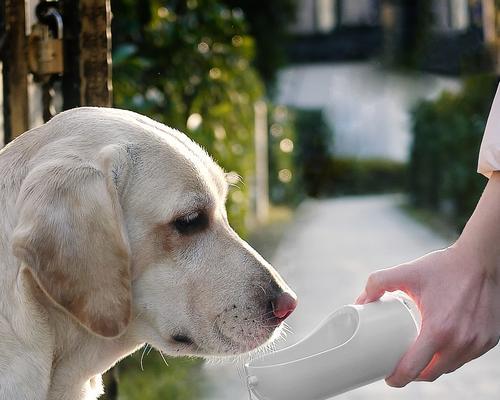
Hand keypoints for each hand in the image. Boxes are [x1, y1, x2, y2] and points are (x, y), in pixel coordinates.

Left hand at [356, 245, 499, 386]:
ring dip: (433, 366)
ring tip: (419, 356)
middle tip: (400, 365)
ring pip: (450, 367)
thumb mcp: (406, 272)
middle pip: (432, 373)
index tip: (388, 377)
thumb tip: (361, 301)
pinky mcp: (490, 340)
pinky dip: (452, 356)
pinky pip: (467, 357)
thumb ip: (378, 283)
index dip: (398, 378)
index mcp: (438, 330)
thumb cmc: (444, 267)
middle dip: (414, 374)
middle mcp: (461, 342)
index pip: (414, 369)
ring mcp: (478, 344)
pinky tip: (441, 347)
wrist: (482, 260)